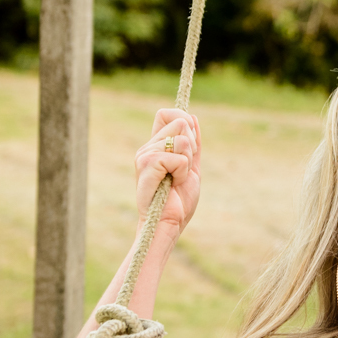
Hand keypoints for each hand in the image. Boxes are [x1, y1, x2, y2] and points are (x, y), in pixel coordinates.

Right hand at [135, 109, 201, 230]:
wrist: (170, 223)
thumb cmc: (178, 201)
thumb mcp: (191, 166)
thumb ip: (192, 143)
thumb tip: (192, 117)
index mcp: (155, 146)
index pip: (165, 114)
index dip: (183, 119)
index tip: (191, 142)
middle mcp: (147, 147)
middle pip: (180, 122)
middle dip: (191, 146)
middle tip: (182, 169)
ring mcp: (145, 155)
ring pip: (182, 140)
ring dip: (187, 162)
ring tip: (176, 179)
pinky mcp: (147, 165)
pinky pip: (179, 157)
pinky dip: (183, 172)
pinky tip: (173, 184)